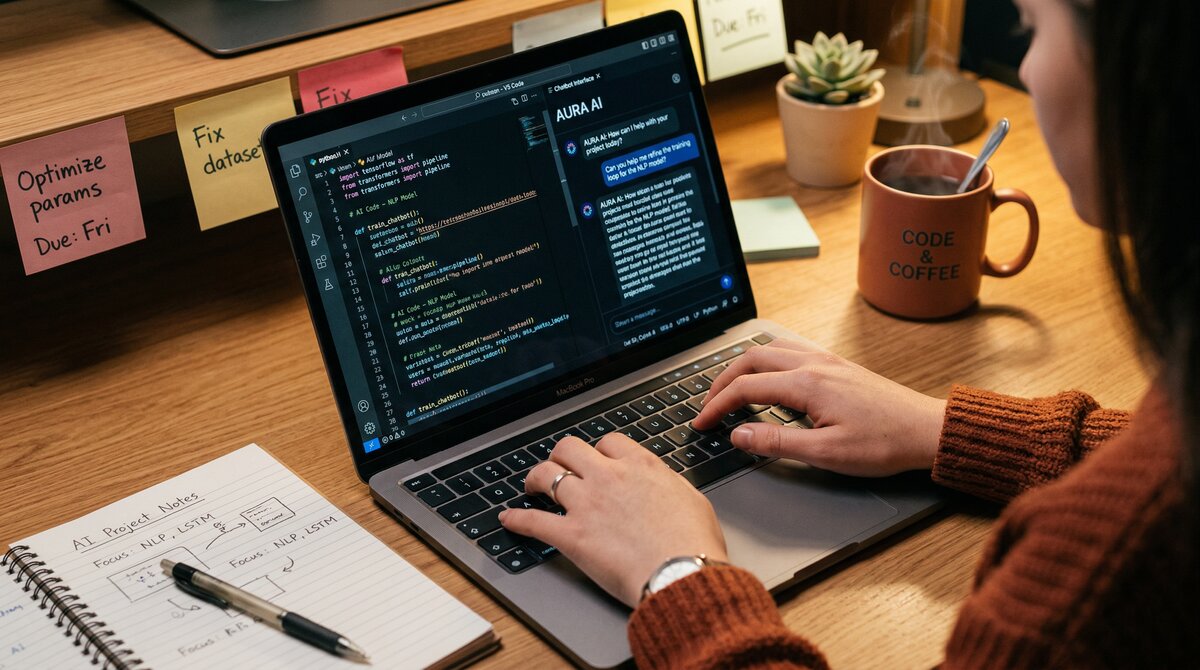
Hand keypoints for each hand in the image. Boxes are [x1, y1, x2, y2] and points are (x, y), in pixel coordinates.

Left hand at [499, 435, 727, 606]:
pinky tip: (509, 519)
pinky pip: (534, 521)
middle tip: (559, 466)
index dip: (599, 451)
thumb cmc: (693, 543)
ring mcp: (587, 505)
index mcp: (640, 467)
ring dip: (535, 479)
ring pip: (546, 475)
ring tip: (531, 486)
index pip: (608, 443)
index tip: (597, 460)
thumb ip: (669, 485)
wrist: (681, 573)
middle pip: (570, 449)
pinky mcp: (571, 535)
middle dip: (561, 456)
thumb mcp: (692, 499)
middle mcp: (609, 478)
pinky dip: (517, 519)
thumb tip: (662, 485)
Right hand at [692, 338, 945, 475]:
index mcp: (807, 384)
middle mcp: (814, 364)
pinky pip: (791, 349)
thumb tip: (739, 435)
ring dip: (744, 365)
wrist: (925, 430)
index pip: (746, 388)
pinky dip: (767, 359)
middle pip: (752, 359)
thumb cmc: (885, 443)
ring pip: (770, 349)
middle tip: (708, 404)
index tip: (702, 422)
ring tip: (730, 387)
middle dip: (723, 381)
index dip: (717, 405)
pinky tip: (769, 375)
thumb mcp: (826, 454)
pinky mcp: (838, 365)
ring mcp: (827, 361)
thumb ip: (777, 443)